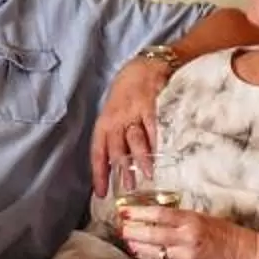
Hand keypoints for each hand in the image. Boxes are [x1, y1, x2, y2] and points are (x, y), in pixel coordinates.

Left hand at [93, 55, 172, 189]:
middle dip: (122, 170)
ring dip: (140, 159)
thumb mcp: (115, 114)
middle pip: (116, 149)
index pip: (98, 152)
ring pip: (134, 139)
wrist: (143, 65)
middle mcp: (116, 119)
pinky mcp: (151, 104)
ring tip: (147, 175)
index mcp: (104, 123)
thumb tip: (117, 167)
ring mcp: (133, 111)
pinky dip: (156, 140)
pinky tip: (161, 153)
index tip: (102, 193)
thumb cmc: (127, 94)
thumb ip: (116, 138)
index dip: (99, 174)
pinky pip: (152, 126)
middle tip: (128, 189)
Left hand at [118, 204, 258, 258]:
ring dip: (137, 245)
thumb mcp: (206, 219)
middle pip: (151, 233)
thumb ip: (182, 220)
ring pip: (153, 251)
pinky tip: (140, 253)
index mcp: (193, 220)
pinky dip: (149, 257)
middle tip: (120, 226)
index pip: (159, 214)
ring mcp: (186, 256)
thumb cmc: (229, 235)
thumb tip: (155, 218)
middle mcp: (188, 238)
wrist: (248, 257)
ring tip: (127, 240)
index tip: (124, 210)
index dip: (138, 212)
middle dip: (132, 230)